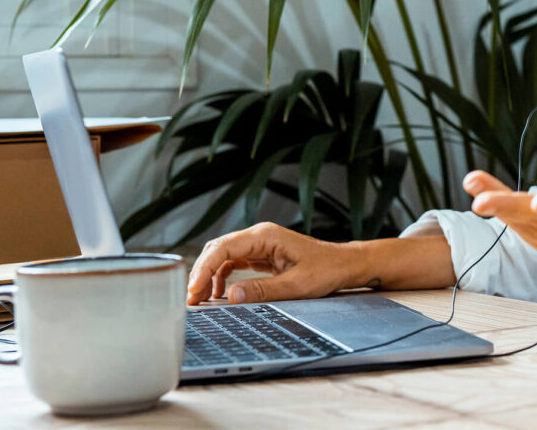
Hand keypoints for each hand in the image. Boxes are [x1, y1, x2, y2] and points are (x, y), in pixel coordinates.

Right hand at [186, 222, 360, 304]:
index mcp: (265, 236)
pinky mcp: (262, 255)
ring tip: (200, 300)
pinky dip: (222, 277)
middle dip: (201, 273)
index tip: (193, 291)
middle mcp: (259, 236)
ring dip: (209, 276)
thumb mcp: (298, 285)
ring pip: (223, 256)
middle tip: (191, 300)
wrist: (345, 264)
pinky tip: (219, 294)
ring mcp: (260, 244)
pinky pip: (234, 262)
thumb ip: (264, 290)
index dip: (204, 269)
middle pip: (218, 249)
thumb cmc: (327, 270)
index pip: (223, 248)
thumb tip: (231, 296)